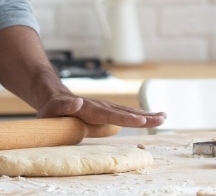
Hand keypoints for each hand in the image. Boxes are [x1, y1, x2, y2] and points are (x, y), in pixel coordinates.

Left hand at [37, 94, 165, 128]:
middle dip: (143, 117)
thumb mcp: (51, 109)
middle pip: (124, 112)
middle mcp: (100, 106)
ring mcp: (105, 107)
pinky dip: (141, 116)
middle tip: (161, 119)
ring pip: (128, 111)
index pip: (109, 115)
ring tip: (164, 117)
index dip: (125, 118)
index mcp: (88, 109)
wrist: (54, 96)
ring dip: (146, 115)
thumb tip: (77, 102)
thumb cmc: (52, 108)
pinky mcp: (108, 111)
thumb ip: (63, 107)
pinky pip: (126, 113)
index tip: (139, 120)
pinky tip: (153, 117)